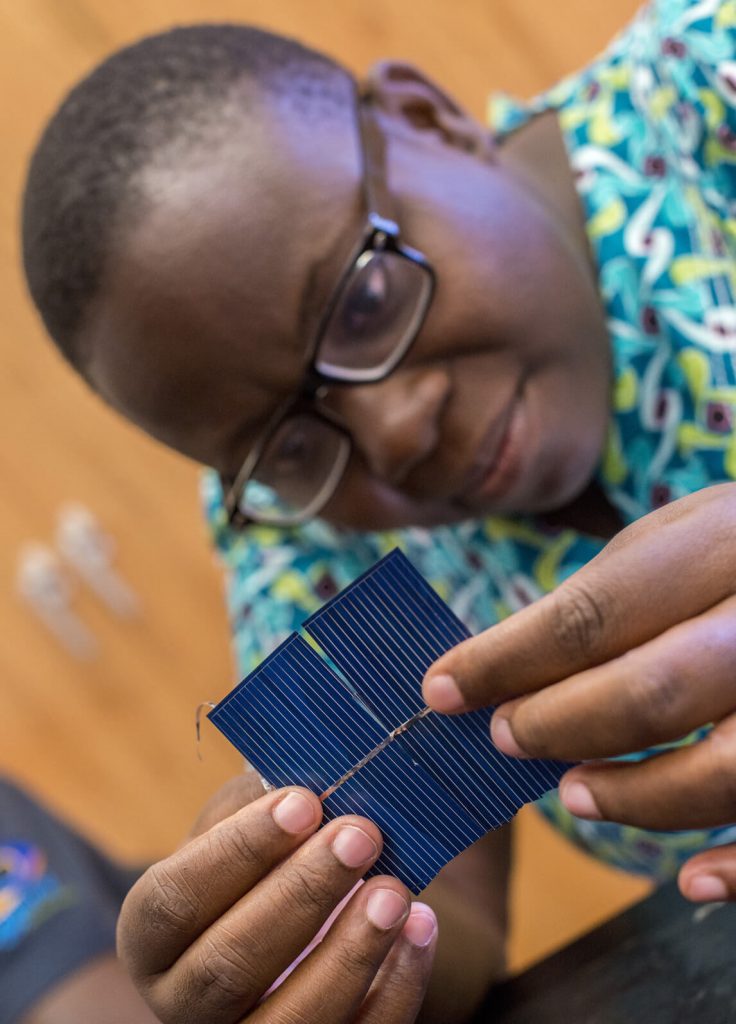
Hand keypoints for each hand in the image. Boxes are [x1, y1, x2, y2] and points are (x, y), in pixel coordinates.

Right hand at [117, 776, 436, 1023]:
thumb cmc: (260, 866)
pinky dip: (395, 990)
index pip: (174, 899)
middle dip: (301, 894)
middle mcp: (182, 1003)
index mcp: (152, 936)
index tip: (304, 802)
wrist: (292, 934)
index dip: (239, 850)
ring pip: (290, 1023)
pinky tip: (420, 930)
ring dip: (350, 953)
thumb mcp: (241, 827)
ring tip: (394, 890)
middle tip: (360, 836)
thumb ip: (256, 798)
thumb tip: (297, 758)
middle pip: (228, 965)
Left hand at [422, 484, 735, 902]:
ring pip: (726, 769)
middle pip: (654, 692)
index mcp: (723, 540)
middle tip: (505, 738)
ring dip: (635, 796)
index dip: (505, 660)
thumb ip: (598, 599)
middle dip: (559, 724)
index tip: (441, 689)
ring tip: (574, 793)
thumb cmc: (733, 548)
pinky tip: (689, 880)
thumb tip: (500, 672)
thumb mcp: (674, 537)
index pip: (593, 614)